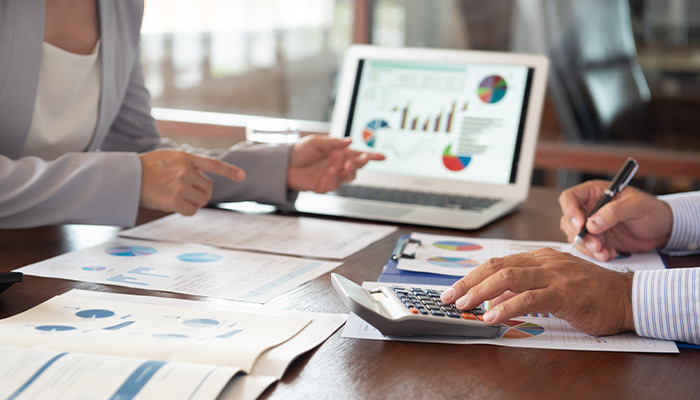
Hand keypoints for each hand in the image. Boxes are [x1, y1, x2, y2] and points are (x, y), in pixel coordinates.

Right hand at [139, 149, 244, 214]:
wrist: (128, 177)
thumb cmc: (148, 167)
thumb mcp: (169, 157)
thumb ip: (188, 163)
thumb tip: (205, 178)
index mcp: (186, 157)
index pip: (213, 164)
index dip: (229, 171)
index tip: (242, 176)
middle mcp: (185, 171)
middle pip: (209, 188)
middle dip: (202, 192)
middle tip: (189, 192)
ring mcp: (180, 186)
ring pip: (202, 200)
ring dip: (195, 201)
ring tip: (179, 197)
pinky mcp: (174, 201)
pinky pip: (192, 211)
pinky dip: (187, 210)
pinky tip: (176, 205)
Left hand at [286, 135, 384, 192]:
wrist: (284, 165)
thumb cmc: (300, 151)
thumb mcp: (316, 142)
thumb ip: (333, 143)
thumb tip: (350, 141)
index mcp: (338, 152)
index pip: (358, 154)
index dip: (371, 156)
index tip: (383, 157)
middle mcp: (338, 164)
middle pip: (357, 166)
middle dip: (362, 163)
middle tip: (363, 159)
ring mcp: (332, 176)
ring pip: (349, 177)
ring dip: (349, 171)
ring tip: (343, 166)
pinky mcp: (325, 186)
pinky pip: (335, 184)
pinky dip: (334, 178)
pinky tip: (330, 172)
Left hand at [440, 248, 634, 336]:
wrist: (627, 297)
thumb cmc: (591, 293)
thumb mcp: (553, 284)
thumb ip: (525, 287)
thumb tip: (494, 298)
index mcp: (539, 257)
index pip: (497, 263)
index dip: (472, 276)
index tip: (454, 290)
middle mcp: (543, 261)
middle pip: (496, 267)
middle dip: (468, 283)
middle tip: (450, 298)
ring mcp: (554, 275)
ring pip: (508, 279)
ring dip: (480, 293)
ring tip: (464, 307)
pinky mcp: (564, 293)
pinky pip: (529, 298)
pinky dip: (506, 307)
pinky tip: (491, 316)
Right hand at [559, 180, 672, 260]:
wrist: (663, 229)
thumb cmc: (651, 210)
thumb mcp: (636, 206)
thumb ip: (614, 212)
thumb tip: (592, 223)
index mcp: (594, 193)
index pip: (570, 198)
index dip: (570, 210)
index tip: (580, 225)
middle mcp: (589, 209)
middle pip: (569, 221)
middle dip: (580, 235)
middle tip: (596, 245)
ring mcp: (592, 226)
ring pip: (576, 237)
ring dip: (587, 248)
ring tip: (604, 252)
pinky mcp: (598, 240)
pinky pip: (587, 249)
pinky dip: (596, 254)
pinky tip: (609, 254)